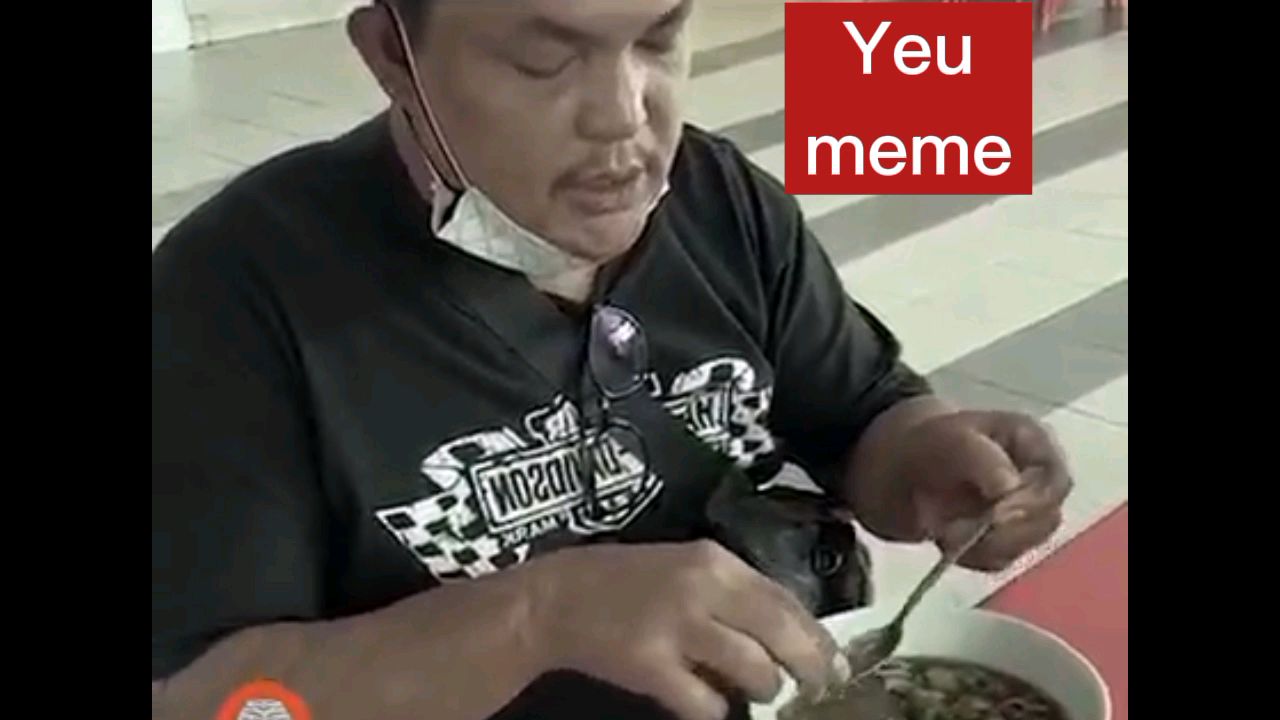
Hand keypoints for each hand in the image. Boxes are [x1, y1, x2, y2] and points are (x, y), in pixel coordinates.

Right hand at [522, 540, 846, 719]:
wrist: (557, 598)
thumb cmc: (626, 581)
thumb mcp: (685, 567)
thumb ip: (734, 592)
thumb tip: (791, 631)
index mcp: (715, 561)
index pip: (785, 599)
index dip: (817, 635)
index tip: (836, 662)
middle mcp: (702, 589)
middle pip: (780, 634)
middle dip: (808, 668)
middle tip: (816, 688)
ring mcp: (676, 629)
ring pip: (753, 671)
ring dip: (762, 689)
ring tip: (754, 692)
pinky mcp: (651, 667)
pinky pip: (705, 703)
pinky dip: (713, 711)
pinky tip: (706, 706)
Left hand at [897, 410, 1072, 571]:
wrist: (894, 470)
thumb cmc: (926, 445)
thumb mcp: (946, 440)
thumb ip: (979, 458)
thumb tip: (1009, 486)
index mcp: (1033, 444)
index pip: (1056, 481)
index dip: (1032, 502)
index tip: (996, 515)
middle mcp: (1037, 480)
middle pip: (1046, 518)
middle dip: (1003, 530)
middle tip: (957, 529)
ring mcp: (1024, 513)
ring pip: (1026, 544)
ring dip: (985, 544)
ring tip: (946, 528)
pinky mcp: (1004, 540)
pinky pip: (1000, 560)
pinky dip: (973, 555)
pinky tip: (947, 537)